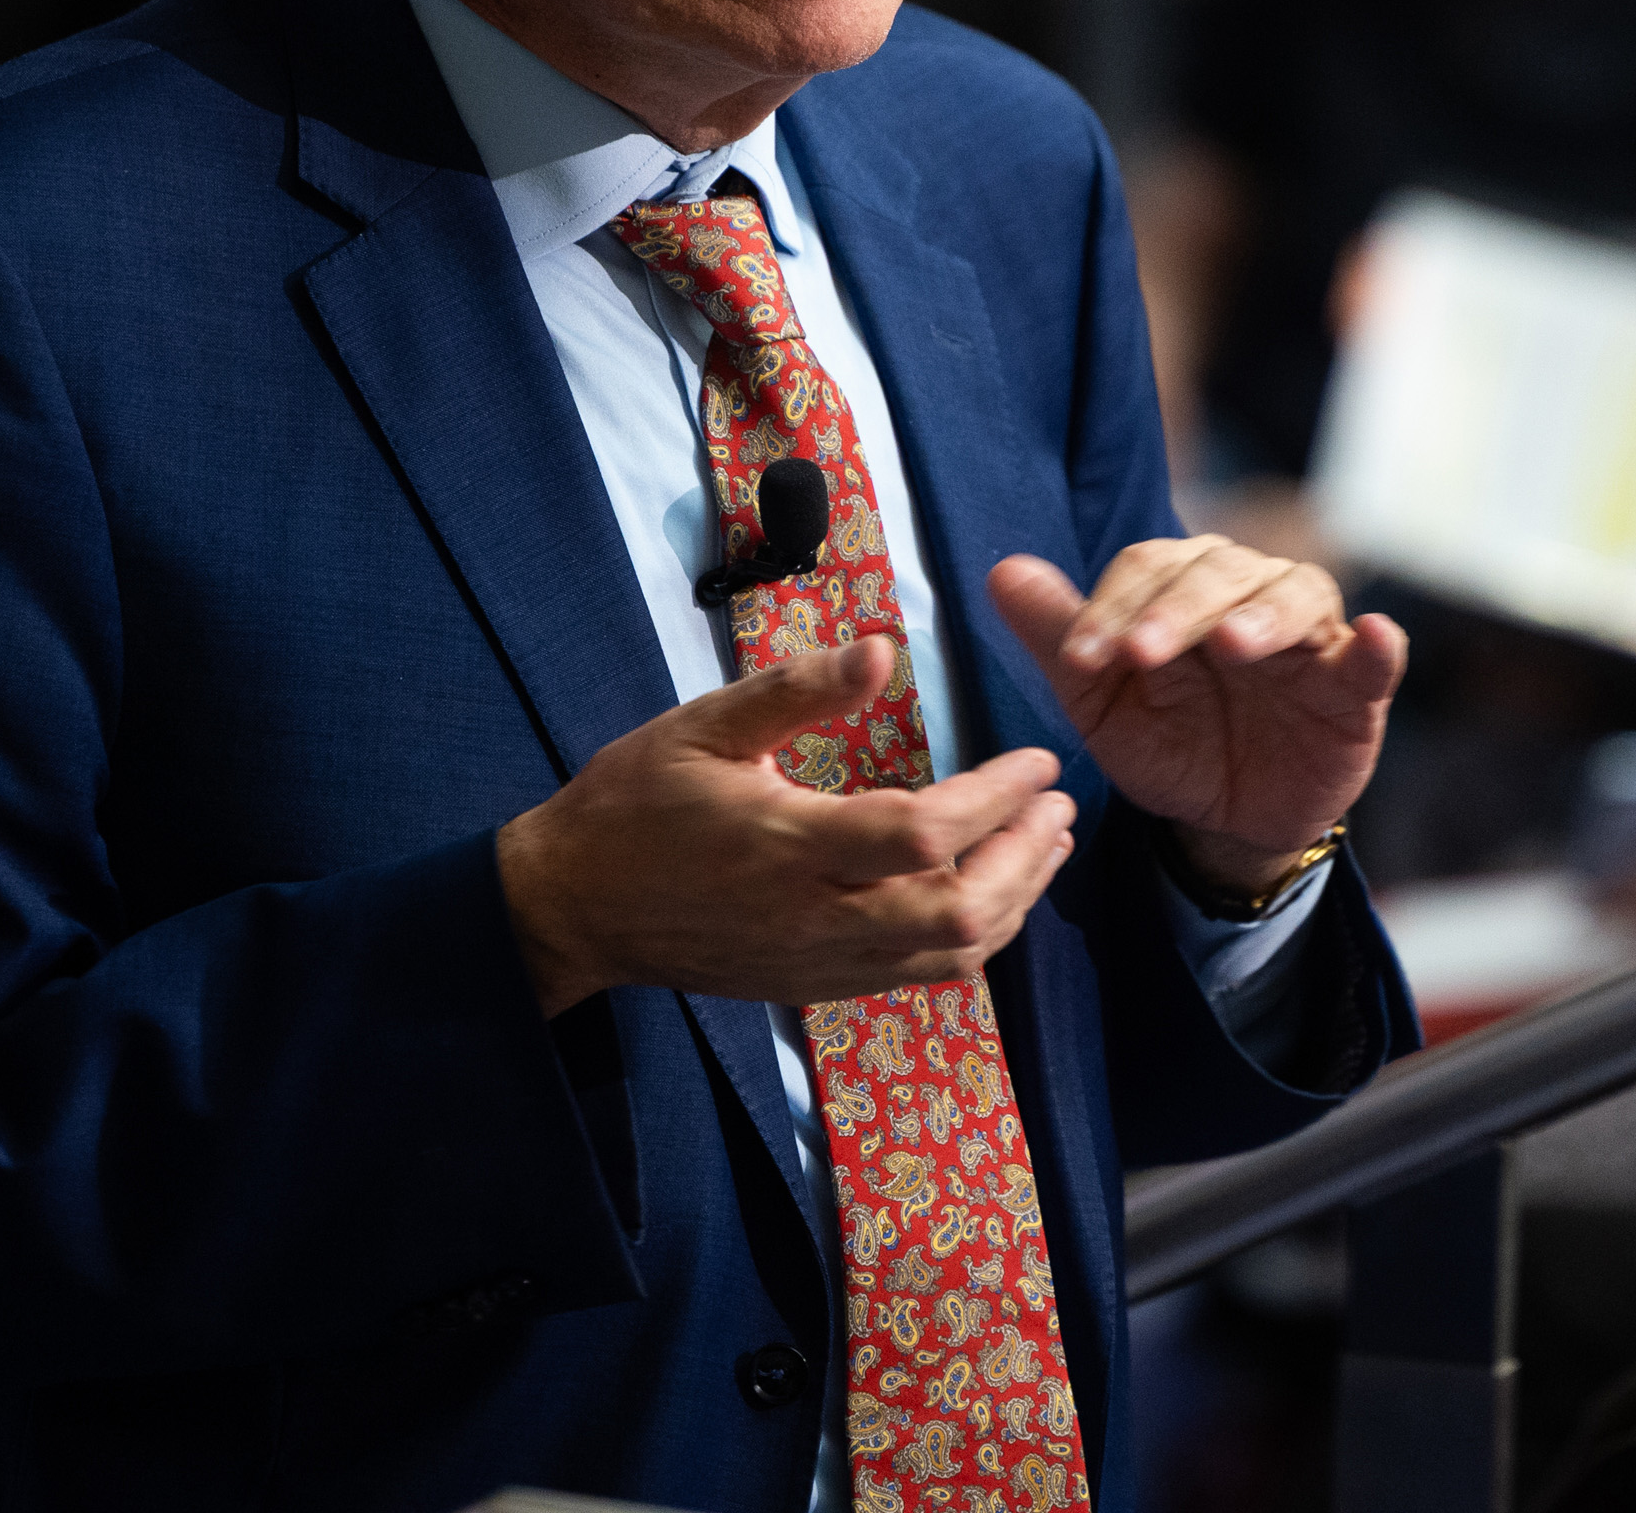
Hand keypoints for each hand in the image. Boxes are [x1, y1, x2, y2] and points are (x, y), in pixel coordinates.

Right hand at [494, 638, 1077, 1016]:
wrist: (575, 906)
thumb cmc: (634, 803)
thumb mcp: (703, 725)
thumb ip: (797, 690)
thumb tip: (883, 650)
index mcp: (787, 845)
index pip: (923, 833)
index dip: (996, 799)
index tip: (1039, 759)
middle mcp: (813, 917)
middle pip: (957, 912)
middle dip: (1026, 859)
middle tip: (1060, 806)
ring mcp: (818, 963)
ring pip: (950, 955)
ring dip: (1015, 901)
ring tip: (1049, 844)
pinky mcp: (815, 987)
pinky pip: (918, 976)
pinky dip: (973, 937)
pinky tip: (995, 894)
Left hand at [989, 538, 1403, 897]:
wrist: (1225, 821)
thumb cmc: (1167, 743)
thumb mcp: (1102, 701)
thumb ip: (1058, 636)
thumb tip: (1001, 570)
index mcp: (1184, 586)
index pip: (1149, 568)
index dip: (1112, 607)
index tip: (1079, 658)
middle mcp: (1248, 592)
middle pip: (1217, 571)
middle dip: (1175, 611)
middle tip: (1140, 653)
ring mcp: (1308, 636)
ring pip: (1293, 594)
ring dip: (1262, 614)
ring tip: (1233, 643)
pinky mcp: (1356, 688)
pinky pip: (1375, 655)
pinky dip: (1378, 643)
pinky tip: (1373, 635)